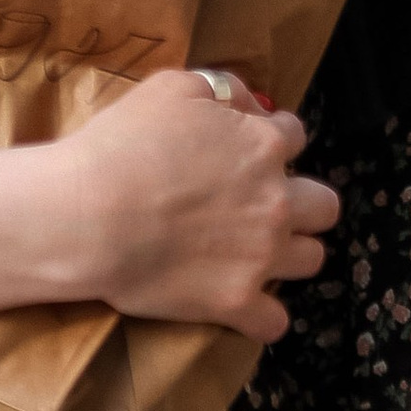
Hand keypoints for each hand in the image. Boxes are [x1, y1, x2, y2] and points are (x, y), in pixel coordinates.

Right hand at [60, 70, 337, 341]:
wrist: (86, 215)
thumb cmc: (122, 145)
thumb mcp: (172, 88)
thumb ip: (222, 89)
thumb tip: (250, 103)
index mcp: (264, 147)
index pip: (295, 138)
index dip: (271, 142)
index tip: (246, 153)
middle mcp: (277, 202)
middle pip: (324, 206)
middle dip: (301, 202)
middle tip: (263, 205)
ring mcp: (261, 256)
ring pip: (312, 260)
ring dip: (289, 255)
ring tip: (253, 253)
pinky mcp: (237, 303)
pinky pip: (276, 322)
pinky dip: (262, 316)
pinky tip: (242, 305)